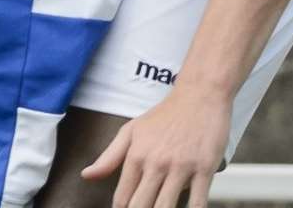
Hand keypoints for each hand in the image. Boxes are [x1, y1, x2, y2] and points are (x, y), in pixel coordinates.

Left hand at [81, 85, 229, 207]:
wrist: (199, 95)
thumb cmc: (164, 115)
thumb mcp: (132, 131)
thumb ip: (109, 157)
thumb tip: (86, 176)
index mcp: (136, 156)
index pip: (123, 198)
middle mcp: (156, 163)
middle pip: (141, 206)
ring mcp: (181, 166)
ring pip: (166, 207)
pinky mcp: (205, 168)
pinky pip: (198, 202)